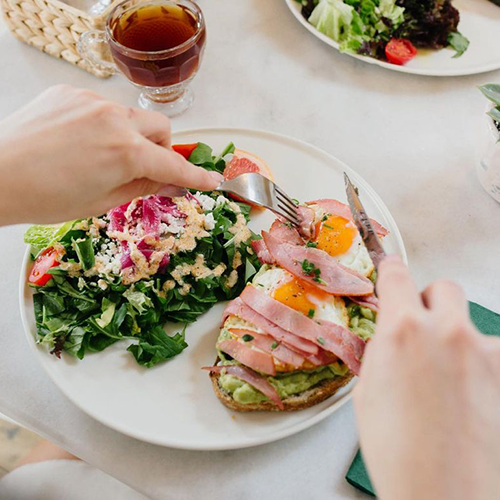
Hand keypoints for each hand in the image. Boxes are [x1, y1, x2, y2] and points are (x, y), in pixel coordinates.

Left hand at [0, 85, 222, 225]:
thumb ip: (145, 187)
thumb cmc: (46, 196)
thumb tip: (173, 184)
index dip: (196, 176)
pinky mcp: (71, 93)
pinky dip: (103, 124)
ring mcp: (92, 103)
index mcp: (126, 153)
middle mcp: (115, 121)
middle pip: (161, 128)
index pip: (173, 165)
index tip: (211, 181)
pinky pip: (103, 107)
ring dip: (131, 135)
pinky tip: (80, 140)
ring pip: (132, 116)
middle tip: (142, 168)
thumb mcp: (104, 200)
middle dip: (160, 148)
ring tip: (101, 154)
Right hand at [354, 256, 499, 499]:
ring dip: (459, 338)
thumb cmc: (399, 452)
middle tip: (423, 326)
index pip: (397, 276)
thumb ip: (384, 352)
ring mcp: (484, 351)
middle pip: (444, 288)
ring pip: (472, 323)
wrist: (445, 493)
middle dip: (431, 301)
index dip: (391, 271)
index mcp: (402, 331)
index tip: (392, 270)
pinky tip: (474, 394)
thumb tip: (391, 338)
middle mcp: (446, 331)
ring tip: (452, 377)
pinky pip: (494, 354)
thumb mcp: (369, 392)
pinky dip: (483, 365)